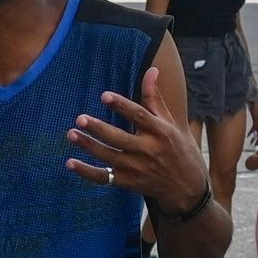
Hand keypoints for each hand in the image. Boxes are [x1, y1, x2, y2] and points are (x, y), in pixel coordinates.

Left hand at [69, 84, 209, 212]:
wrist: (187, 188)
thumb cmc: (178, 149)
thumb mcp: (171, 123)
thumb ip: (155, 98)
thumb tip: (151, 70)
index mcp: (161, 132)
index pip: (140, 116)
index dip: (122, 106)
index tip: (104, 96)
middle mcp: (149, 150)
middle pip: (120, 139)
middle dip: (99, 129)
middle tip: (80, 118)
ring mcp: (138, 169)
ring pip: (109, 157)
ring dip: (89, 146)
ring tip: (71, 134)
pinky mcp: (129, 183)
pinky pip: (105, 177)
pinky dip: (87, 172)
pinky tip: (70, 163)